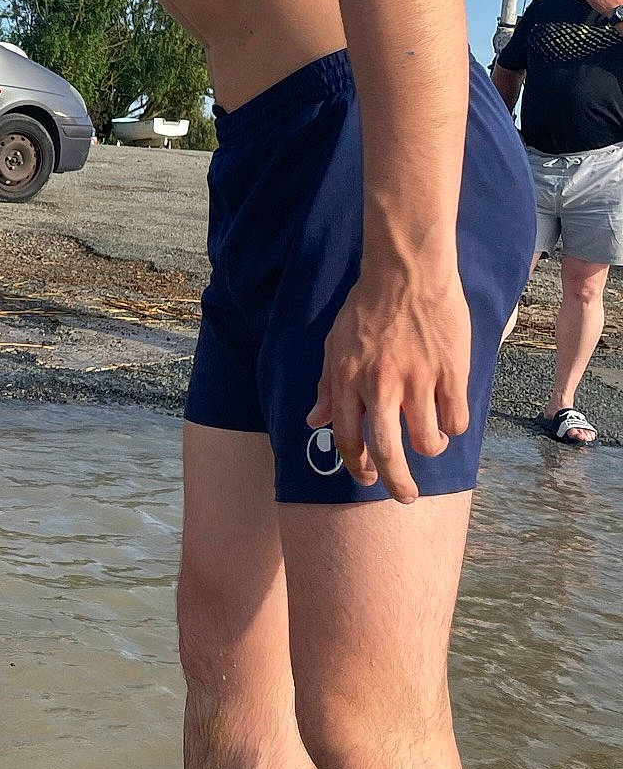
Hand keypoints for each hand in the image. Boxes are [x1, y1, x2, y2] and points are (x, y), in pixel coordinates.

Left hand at [308, 263, 470, 502]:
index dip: (358, 467)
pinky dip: (453, 427)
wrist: (406, 272)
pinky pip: (455, 420)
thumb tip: (314, 421)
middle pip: (387, 453)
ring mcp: (417, 381)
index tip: (367, 477)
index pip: (349, 440)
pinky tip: (449, 418)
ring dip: (430, 449)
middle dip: (396, 484)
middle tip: (405, 496)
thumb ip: (327, 386)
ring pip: (427, 441)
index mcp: (348, 381)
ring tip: (432, 442)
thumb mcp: (334, 344)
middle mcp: (380, 386)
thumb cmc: (367, 306)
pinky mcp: (450, 373)